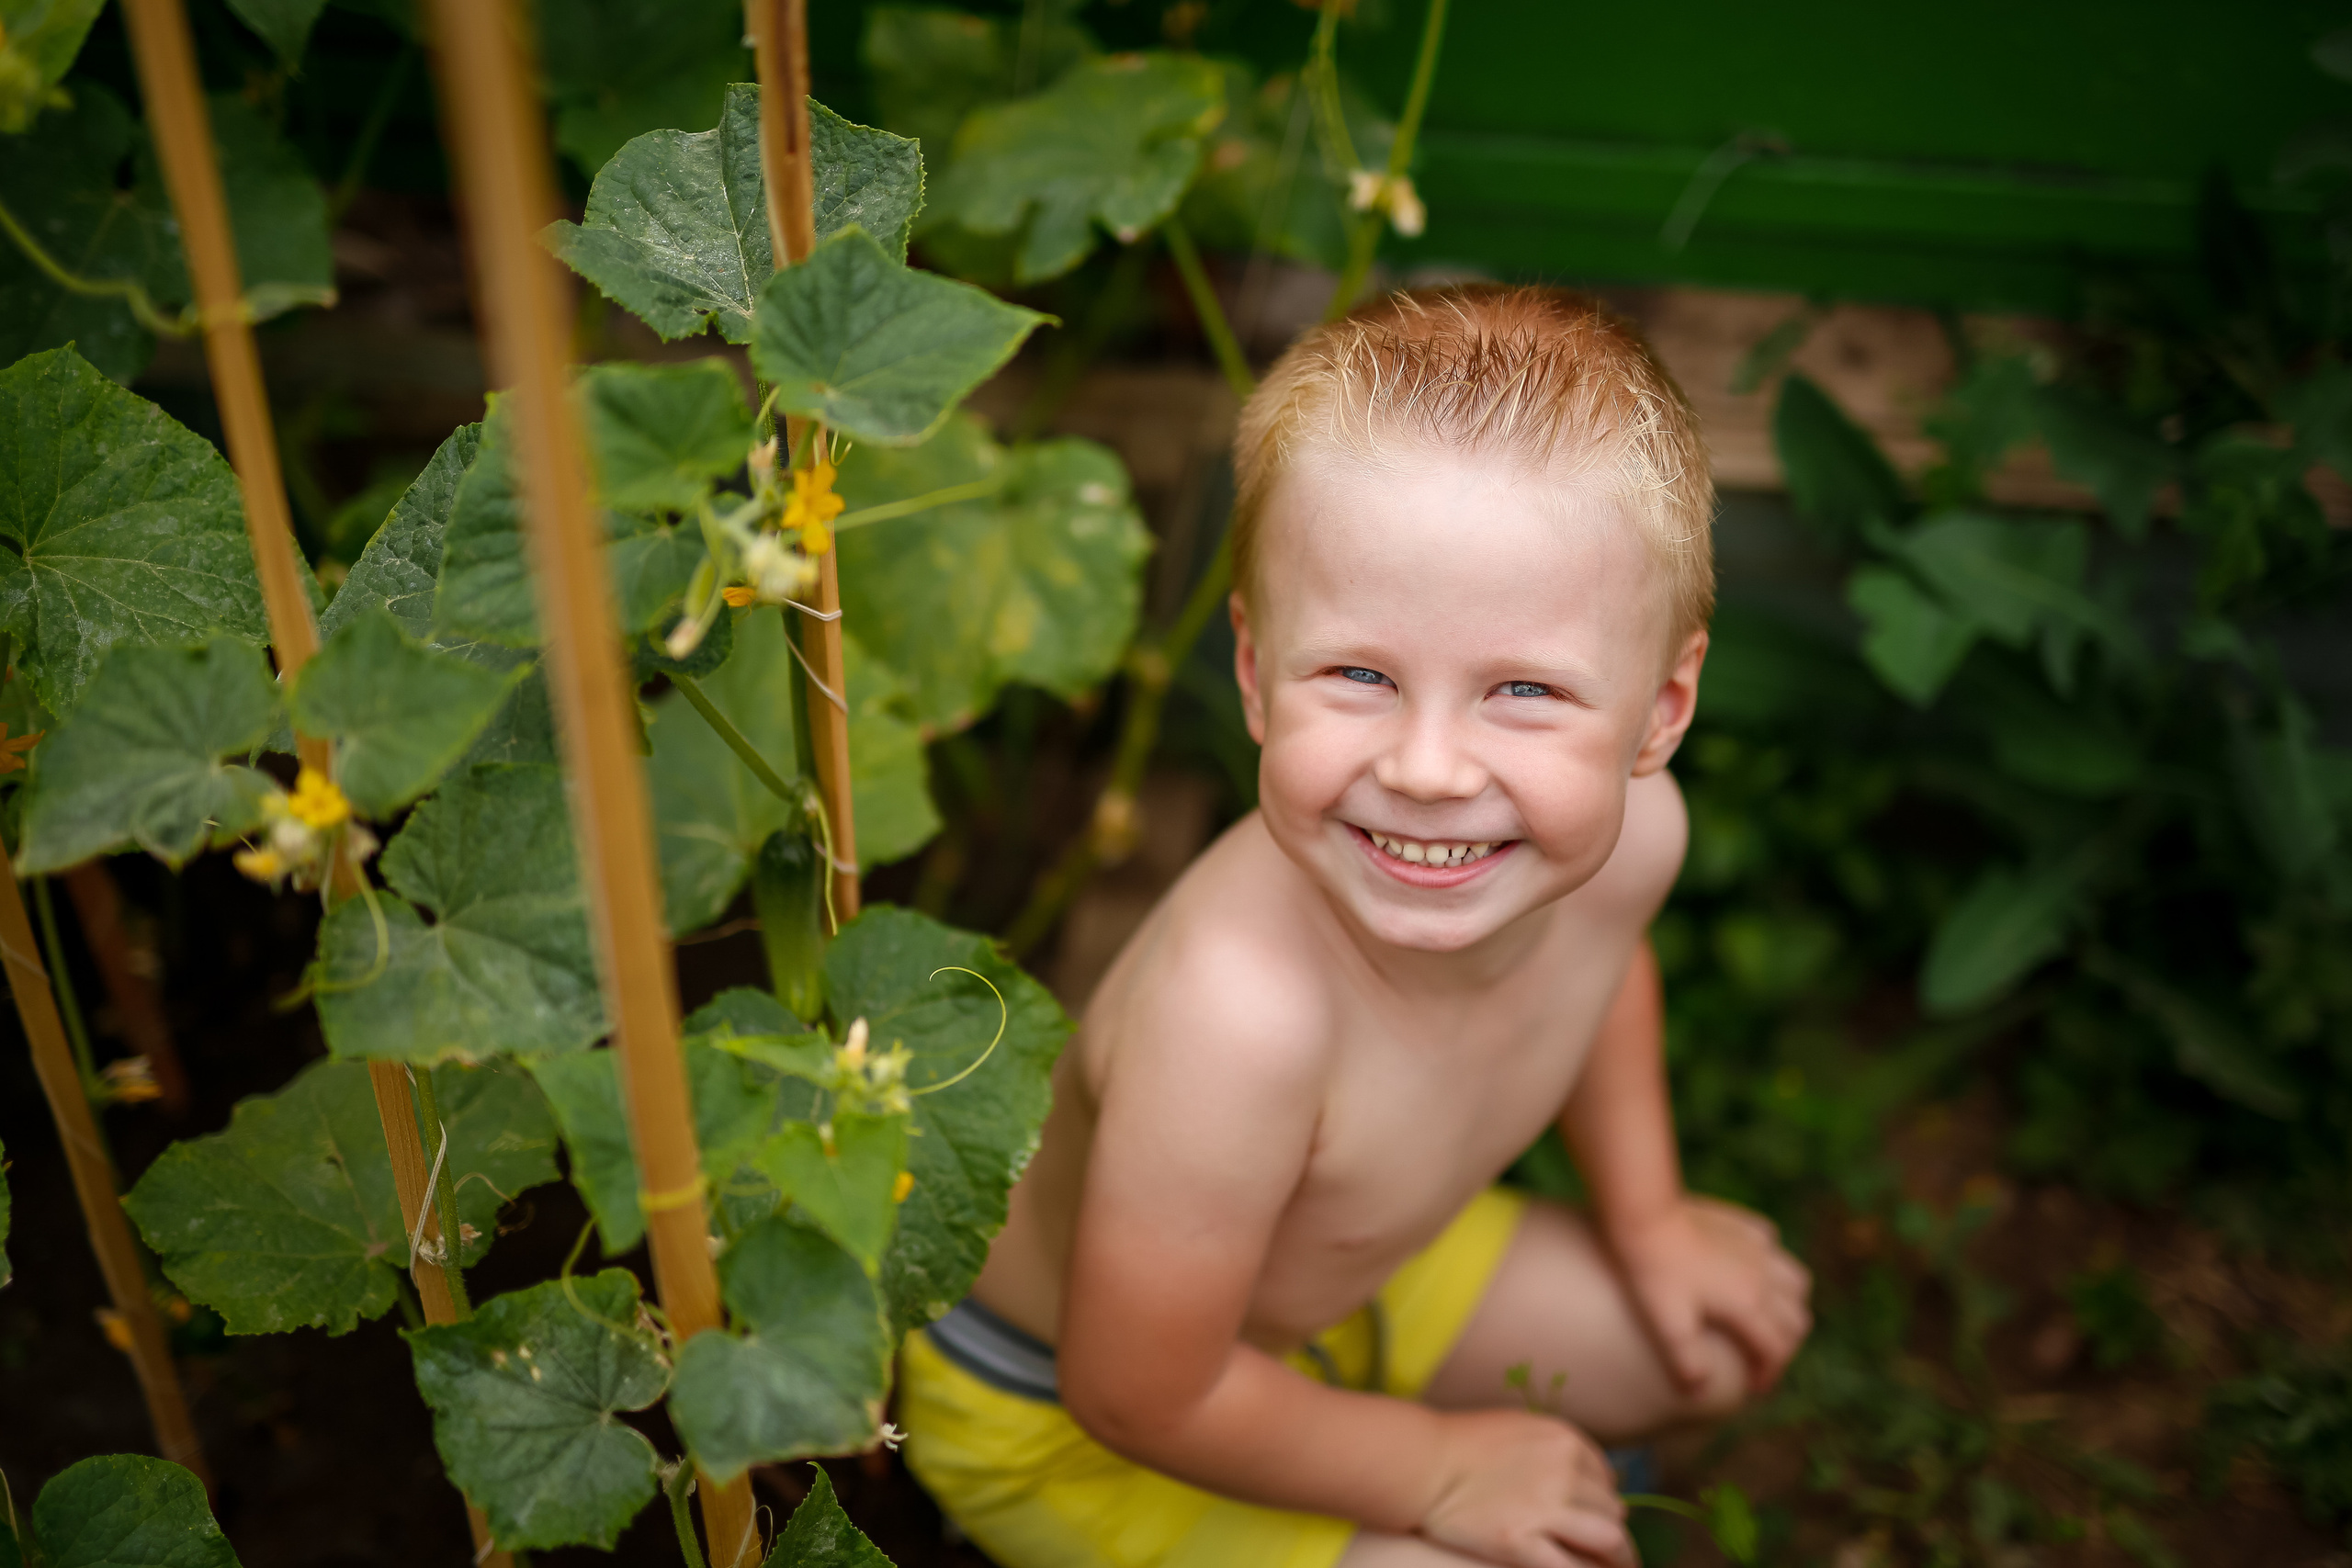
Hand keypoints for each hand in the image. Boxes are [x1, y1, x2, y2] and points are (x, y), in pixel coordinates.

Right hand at [1417, 1408, 1634, 1567]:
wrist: (1420, 1463)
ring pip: (1610, 1540)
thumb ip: (1558, 1451)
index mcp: (1563, 1439)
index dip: (1603, 1502)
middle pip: (1613, 1510)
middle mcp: (1563, 1470)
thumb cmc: (1462, 1445)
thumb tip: (1600, 1482)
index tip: (1595, 1518)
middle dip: (1612, 1532)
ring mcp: (1544, 1507)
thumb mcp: (1519, 1428)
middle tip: (1609, 1552)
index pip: (1607, 1479)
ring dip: (1619, 1559)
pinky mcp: (1520, 1541)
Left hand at [1608, 1195, 1811, 1395]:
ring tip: (1763, 1317)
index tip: (1754, 1388)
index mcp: (1748, 1304)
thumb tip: (1698, 1393)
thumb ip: (1686, 1362)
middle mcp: (1762, 1276)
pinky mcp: (1742, 1225)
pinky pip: (1773, 1246)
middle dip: (1785, 1345)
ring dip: (1788, 1304)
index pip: (1777, 1349)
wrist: (1644, 1217)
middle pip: (1797, 1319)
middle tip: (1759, 1359)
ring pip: (1796, 1281)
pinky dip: (1771, 1264)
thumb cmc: (1653, 1272)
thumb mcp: (1666, 1324)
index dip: (1770, 1374)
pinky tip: (1749, 1269)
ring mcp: (1756, 1247)